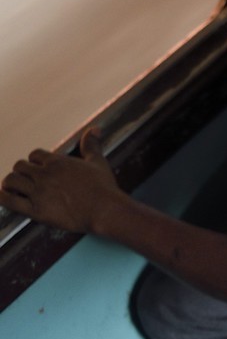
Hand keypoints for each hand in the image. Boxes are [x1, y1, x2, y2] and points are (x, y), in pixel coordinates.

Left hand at [0, 129, 122, 232]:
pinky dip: (3, 197)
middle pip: (19, 166)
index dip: (35, 161)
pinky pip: (8, 200)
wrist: (105, 210)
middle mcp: (45, 174)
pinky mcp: (35, 210)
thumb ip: (91, 145)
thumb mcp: (98, 162)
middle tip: (26, 181)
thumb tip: (95, 129)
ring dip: (10, 184)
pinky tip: (6, 197)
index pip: (34, 155)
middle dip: (21, 172)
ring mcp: (39, 192)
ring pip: (10, 181)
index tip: (39, 169)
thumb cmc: (104, 187)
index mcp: (58, 162)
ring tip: (15, 189)